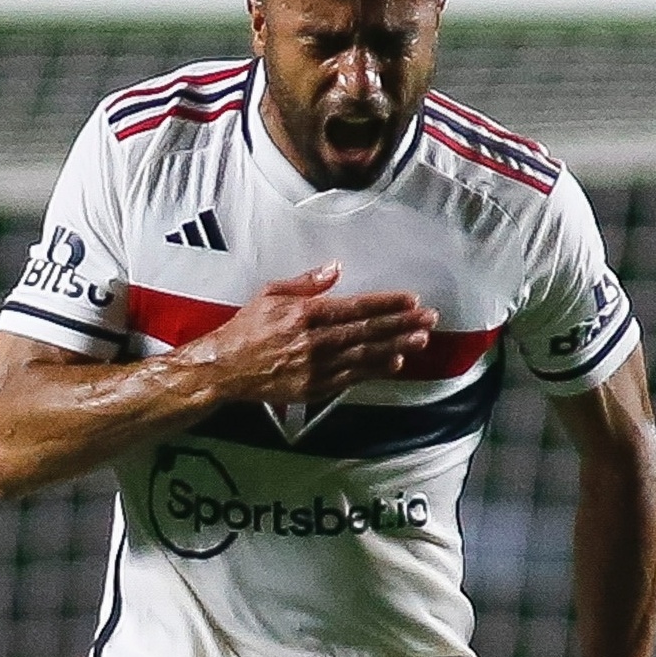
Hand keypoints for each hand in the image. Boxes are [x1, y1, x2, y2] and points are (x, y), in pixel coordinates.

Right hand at [195, 263, 435, 403]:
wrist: (226, 368)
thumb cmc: (246, 329)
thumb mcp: (271, 294)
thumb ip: (306, 283)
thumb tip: (334, 269)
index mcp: (304, 314)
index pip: (356, 307)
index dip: (386, 303)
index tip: (410, 299)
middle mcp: (314, 341)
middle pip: (368, 331)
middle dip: (402, 324)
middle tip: (429, 318)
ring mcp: (316, 367)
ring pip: (365, 355)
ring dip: (396, 346)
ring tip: (421, 339)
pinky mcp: (315, 387)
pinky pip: (352, 377)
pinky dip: (375, 370)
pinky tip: (395, 363)